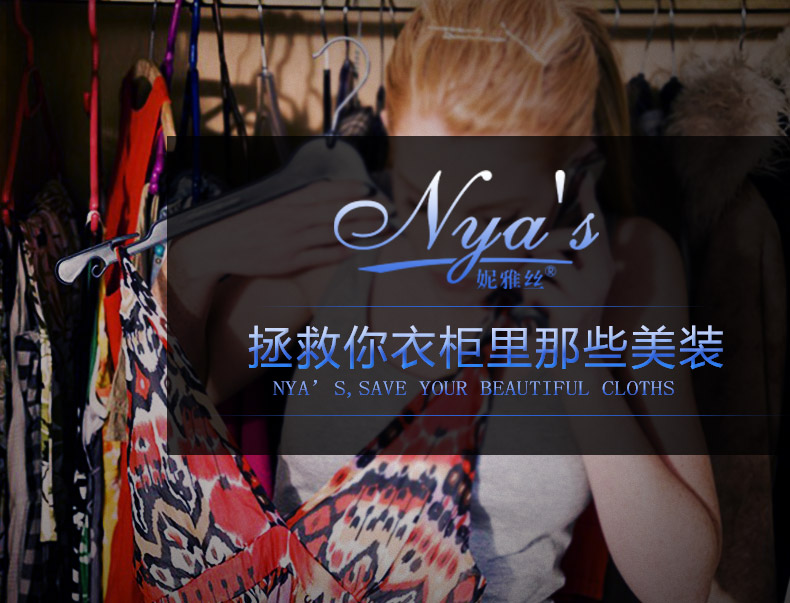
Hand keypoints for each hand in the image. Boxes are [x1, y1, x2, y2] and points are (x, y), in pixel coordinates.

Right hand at [169, 180, 390, 280]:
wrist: (218, 244)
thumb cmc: (248, 225)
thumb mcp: (270, 206)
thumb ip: (296, 202)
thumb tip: (323, 194)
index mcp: (287, 202)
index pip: (323, 192)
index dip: (347, 189)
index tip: (367, 187)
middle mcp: (292, 218)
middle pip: (335, 212)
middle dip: (363, 210)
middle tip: (386, 209)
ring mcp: (292, 240)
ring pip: (333, 233)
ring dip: (359, 229)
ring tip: (381, 228)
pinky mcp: (290, 261)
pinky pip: (321, 256)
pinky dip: (340, 252)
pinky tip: (357, 249)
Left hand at [522, 175, 614, 333]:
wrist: (578, 354)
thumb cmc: (568, 311)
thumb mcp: (571, 281)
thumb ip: (561, 256)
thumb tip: (535, 236)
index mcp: (603, 264)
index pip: (596, 226)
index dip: (590, 202)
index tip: (586, 178)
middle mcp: (601, 274)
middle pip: (564, 237)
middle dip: (540, 245)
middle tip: (531, 264)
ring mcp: (587, 292)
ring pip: (545, 260)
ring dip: (531, 274)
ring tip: (536, 292)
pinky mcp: (571, 310)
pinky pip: (537, 286)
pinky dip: (529, 295)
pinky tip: (538, 310)